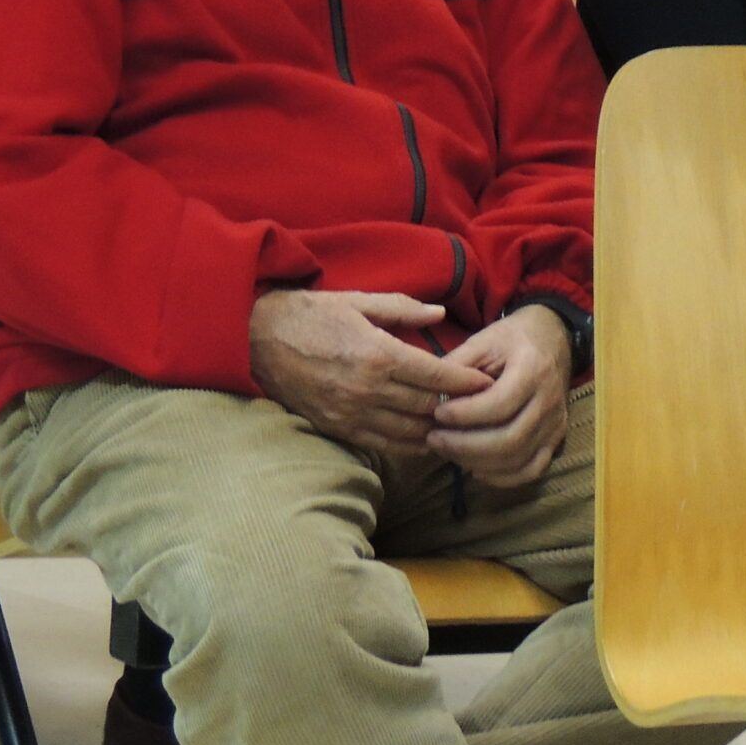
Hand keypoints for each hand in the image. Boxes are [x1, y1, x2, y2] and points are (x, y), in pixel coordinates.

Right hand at [248, 290, 490, 455]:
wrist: (257, 340)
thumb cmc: (311, 315)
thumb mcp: (359, 301)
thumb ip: (403, 309)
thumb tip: (440, 315)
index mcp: (378, 355)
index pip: (437, 376)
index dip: (467, 382)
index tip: (488, 382)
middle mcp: (368, 389)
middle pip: (428, 407)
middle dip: (458, 407)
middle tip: (481, 404)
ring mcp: (351, 413)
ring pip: (410, 432)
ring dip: (436, 429)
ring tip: (458, 423)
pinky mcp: (337, 427)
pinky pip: (383, 444)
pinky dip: (409, 443)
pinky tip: (424, 437)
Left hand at [427, 306, 574, 486]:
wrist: (553, 338)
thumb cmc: (513, 339)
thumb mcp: (483, 340)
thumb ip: (457, 366)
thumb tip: (428, 396)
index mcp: (533, 369)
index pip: (499, 404)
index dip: (464, 415)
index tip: (436, 413)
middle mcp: (549, 400)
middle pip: (508, 439)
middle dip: (464, 445)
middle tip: (434, 439)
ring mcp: (556, 423)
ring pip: (517, 459)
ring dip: (477, 462)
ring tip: (448, 451)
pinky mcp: (556, 439)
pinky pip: (532, 470)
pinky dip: (502, 478)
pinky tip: (476, 469)